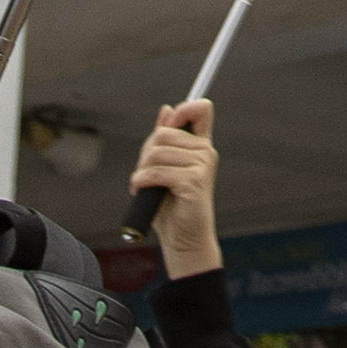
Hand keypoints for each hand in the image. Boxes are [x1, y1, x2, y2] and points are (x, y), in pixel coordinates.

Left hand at [126, 100, 220, 278]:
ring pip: (157, 152)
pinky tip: (140, 190)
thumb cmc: (172, 205)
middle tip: (144, 173)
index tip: (170, 122)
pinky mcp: (194, 181)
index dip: (184, 108)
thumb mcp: (165, 167)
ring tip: (142, 186)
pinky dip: (142, 181)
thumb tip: (166, 110)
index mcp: (201, 146)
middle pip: (163, 133)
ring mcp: (203, 165)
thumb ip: (165, 140)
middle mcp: (206, 152)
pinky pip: (157, 171)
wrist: (182, 238)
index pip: (201, 109)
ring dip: (141, 170)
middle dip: (146, 153)